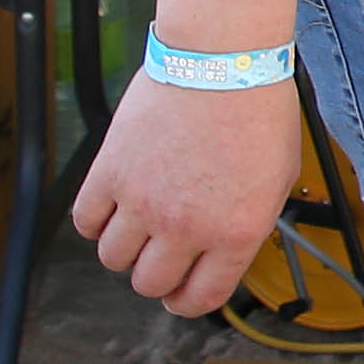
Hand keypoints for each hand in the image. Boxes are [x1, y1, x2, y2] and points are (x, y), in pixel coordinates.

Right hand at [72, 73, 304, 317]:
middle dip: (155, 275)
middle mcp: (187, 227)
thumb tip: (226, 249)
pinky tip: (111, 205)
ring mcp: (144, 203)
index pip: (200, 298)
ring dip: (123, 248)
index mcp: (236, 233)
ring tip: (138, 224)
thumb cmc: (258, 111)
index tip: (179, 296)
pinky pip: (85, 222)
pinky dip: (94, 221)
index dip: (186, 303)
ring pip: (112, 259)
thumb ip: (249, 221)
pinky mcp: (110, 175)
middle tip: (160, 254)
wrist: (222, 61)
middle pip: (149, 284)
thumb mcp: (278, 177)